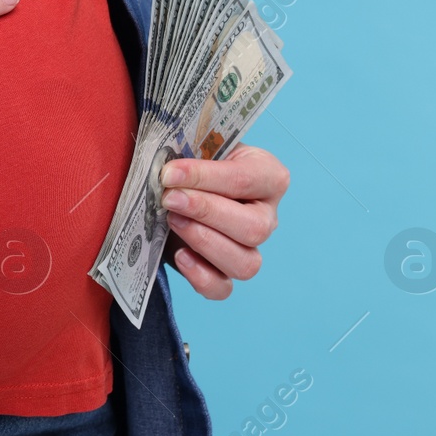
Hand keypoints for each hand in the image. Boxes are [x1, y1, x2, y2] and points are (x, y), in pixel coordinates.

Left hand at [159, 143, 289, 299]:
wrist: (178, 183)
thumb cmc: (193, 160)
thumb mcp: (195, 146)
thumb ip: (188, 152)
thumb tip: (167, 170)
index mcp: (268, 176)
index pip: (246, 179)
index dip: (205, 177)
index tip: (169, 173)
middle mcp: (266, 216)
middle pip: (254, 227)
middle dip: (206, 212)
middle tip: (169, 199)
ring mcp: (249, 248)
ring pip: (246, 263)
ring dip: (205, 243)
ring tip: (172, 221)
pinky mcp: (223, 272)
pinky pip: (223, 288)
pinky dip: (200, 276)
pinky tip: (179, 254)